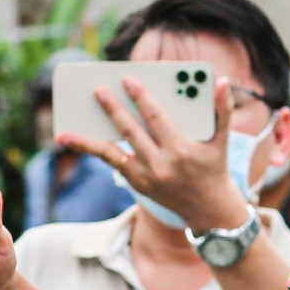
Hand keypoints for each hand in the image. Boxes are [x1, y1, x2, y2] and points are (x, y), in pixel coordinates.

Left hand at [56, 76, 251, 234]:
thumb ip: (222, 110)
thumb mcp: (222, 141)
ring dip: (87, 140)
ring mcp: (145, 177)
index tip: (128, 79)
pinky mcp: (137, 183)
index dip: (141, 97)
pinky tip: (72, 139)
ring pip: (111, 153)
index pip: (156, 118)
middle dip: (113, 110)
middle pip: (130, 132)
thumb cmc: (214, 168)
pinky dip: (92, 150)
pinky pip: (111, 162)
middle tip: (97, 90)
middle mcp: (161, 165)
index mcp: (181, 149)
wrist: (209, 210)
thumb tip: (224, 82)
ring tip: (65, 128)